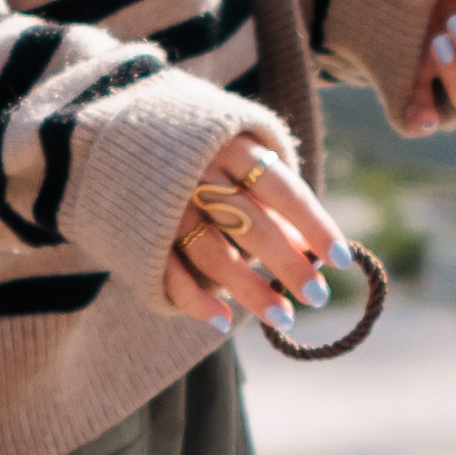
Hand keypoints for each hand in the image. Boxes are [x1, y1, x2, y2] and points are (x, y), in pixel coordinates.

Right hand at [157, 132, 345, 327]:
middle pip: (251, 225)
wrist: (114, 133)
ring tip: (283, 318)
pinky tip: (225, 321)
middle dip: (288, 264)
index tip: (341, 260)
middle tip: (319, 297)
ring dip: (250, 291)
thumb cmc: (198, 151)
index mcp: (230, 147)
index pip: (282, 190)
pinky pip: (170, 273)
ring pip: (213, 254)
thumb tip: (311, 248)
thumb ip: (270, 197)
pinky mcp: (140, 233)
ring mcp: (167, 205)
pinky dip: (196, 300)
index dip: (314, 225)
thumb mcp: (236, 156)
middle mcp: (198, 174)